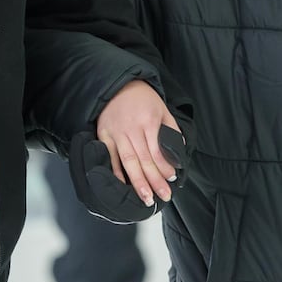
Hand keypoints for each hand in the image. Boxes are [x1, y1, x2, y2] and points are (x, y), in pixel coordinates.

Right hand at [95, 79, 182, 206]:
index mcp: (148, 122)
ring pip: (128, 162)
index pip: (157, 151)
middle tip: (163, 196)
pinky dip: (115, 172)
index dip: (164, 167)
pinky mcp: (104, 135)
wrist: (119, 84)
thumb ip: (171, 131)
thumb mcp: (163, 110)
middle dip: (154, 181)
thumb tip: (177, 155)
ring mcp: (116, 133)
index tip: (171, 178)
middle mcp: (131, 129)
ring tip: (146, 197)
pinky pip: (110, 157)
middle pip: (144, 160)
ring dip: (138, 182)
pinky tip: (122, 185)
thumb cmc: (143, 98)